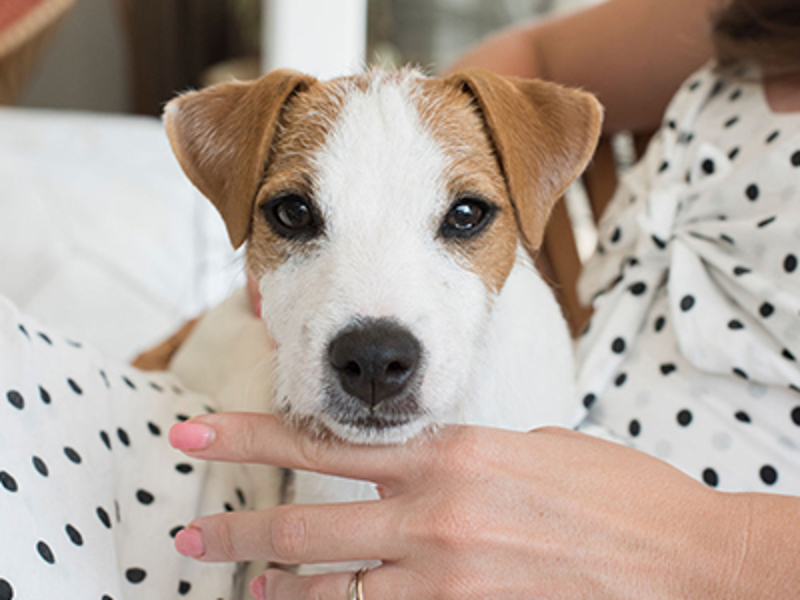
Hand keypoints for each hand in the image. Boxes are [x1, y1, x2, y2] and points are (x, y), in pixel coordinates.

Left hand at [169, 415, 742, 598]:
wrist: (684, 560)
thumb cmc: (616, 495)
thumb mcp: (534, 450)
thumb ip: (467, 459)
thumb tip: (429, 470)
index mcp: (452, 453)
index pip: (326, 442)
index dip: (252, 437)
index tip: (199, 435)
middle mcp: (437, 512)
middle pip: (308, 523)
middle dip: (238, 530)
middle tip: (190, 534)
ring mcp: (448, 575)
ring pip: (334, 588)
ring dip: (282, 592)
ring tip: (242, 588)